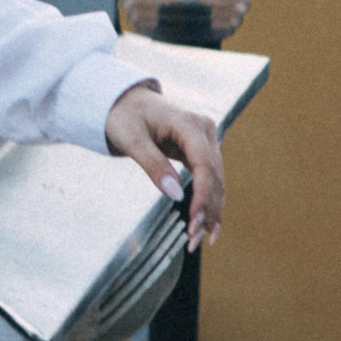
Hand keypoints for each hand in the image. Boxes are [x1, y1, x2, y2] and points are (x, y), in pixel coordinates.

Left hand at [105, 84, 223, 250]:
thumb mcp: (131, 139)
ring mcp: (207, 141)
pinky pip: (209, 179)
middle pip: (214, 176)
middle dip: (207, 209)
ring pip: (216, 181)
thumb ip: (152, 165)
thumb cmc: (124, 116)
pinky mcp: (202, 151)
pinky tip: (204, 224)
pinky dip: (207, 201)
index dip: (202, 195)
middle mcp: (206, 131)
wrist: (124, 100)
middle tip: (194, 240)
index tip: (194, 221)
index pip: (204, 164)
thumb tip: (175, 195)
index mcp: (190, 123)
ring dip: (211, 210)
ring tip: (202, 240)